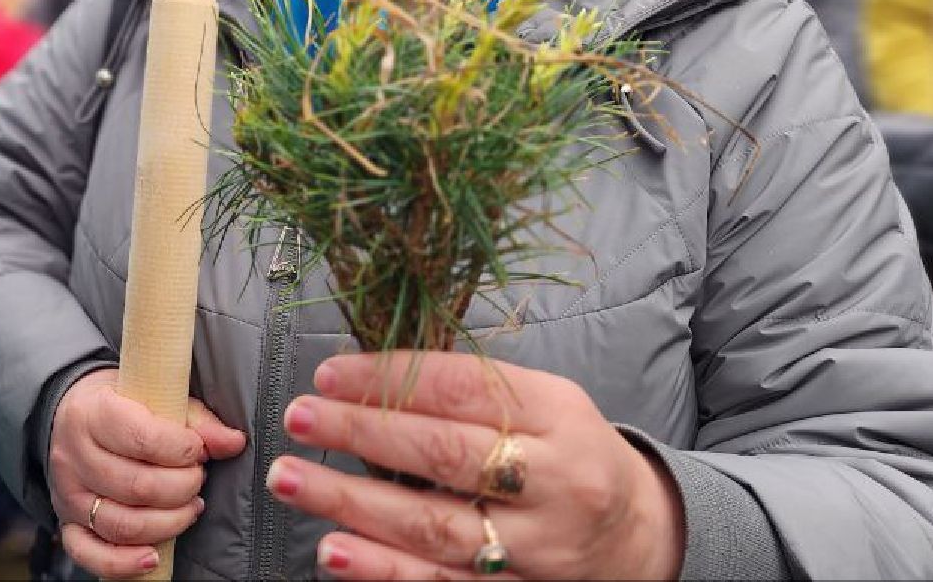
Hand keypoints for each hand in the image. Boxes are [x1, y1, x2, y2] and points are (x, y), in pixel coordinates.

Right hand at [47, 367, 246, 577]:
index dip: (183, 450)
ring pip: (122, 525)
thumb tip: (233, 442)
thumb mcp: (156, 397)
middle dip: (183, 488)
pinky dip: (124, 564)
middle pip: (138, 487)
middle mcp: (73, 456)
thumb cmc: (122, 405)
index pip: (142, 439)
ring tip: (190, 507)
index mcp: (90, 414)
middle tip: (197, 478)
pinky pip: (90, 555)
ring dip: (170, 522)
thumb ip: (197, 420)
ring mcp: (68, 495)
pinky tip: (153, 558)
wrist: (75, 417)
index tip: (197, 450)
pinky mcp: (68, 524)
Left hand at [265, 352, 684, 580]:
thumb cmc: (571, 453)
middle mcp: (552, 481)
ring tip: (292, 480)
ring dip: (352, 503)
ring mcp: (535, 545)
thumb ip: (473, 389)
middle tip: (299, 416)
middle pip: (444, 455)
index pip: (462, 390)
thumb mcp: (547, 402)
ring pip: (433, 525)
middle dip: (361, 432)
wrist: (639, 534)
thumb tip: (371, 371)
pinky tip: (336, 551)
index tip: (329, 374)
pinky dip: (383, 569)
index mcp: (557, 416)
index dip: (390, 379)